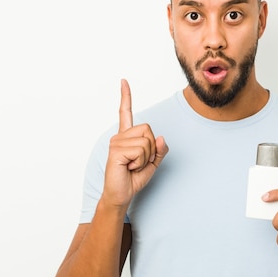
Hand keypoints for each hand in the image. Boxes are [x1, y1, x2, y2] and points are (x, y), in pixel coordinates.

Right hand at [102, 79, 168, 208]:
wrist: (122, 195)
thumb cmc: (133, 178)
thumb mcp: (153, 163)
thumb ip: (160, 150)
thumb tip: (161, 138)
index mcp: (127, 136)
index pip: (125, 113)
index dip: (126, 97)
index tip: (124, 81)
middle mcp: (119, 136)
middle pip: (149, 130)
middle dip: (151, 149)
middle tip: (139, 162)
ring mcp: (116, 142)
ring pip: (146, 142)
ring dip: (146, 158)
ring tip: (133, 165)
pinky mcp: (116, 150)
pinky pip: (140, 150)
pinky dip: (140, 162)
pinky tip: (129, 167)